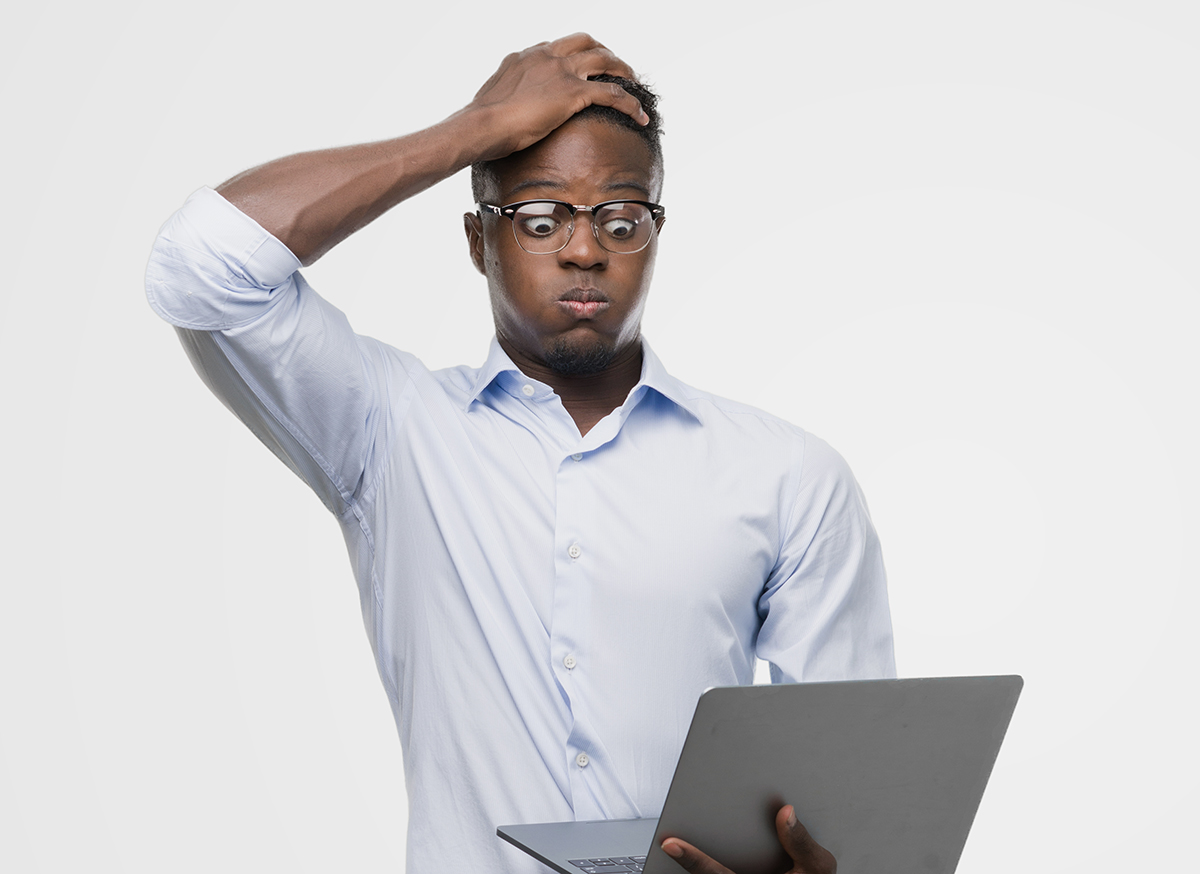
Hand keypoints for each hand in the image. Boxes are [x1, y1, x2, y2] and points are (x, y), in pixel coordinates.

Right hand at [463, 33, 648, 160]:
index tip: (582, 67)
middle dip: (605, 52)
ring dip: (623, 70)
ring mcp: (561, 71)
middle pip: (586, 42)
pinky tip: (640, 116)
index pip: (558, 46)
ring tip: (634, 84)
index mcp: (526, 56)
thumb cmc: (481, 121)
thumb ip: (508, 94)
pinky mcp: (573, 92)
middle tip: (616, 68)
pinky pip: (613, 93)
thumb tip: (506, 108)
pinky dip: (630, 103)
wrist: (481, 125)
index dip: (575, 54)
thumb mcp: (493, 98)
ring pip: (604, 59)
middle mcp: (546, 56)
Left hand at [660, 805, 836, 873]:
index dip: (692, 859)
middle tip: (670, 840)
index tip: (670, 843)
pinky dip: (714, 860)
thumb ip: (802, 843)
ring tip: (688, 841)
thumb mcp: (818, 869)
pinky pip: (725, 871)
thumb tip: (787, 814)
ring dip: (703, 860)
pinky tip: (715, 847)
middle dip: (690, 857)